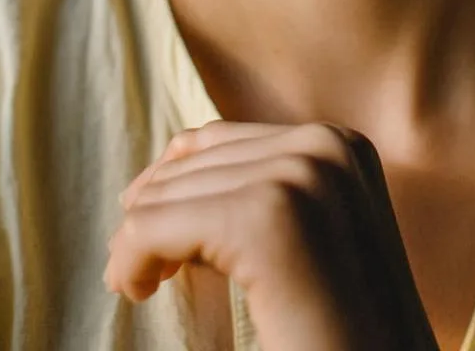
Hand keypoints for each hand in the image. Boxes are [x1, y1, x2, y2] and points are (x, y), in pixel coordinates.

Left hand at [104, 119, 439, 350]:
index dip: (171, 187)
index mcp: (340, 145)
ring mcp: (301, 176)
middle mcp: (326, 146)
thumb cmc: (342, 333)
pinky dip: (131, 260)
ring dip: (138, 243)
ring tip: (139, 283)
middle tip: (138, 272)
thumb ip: (260, 190)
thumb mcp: (308, 243)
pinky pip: (153, 225)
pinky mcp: (266, 221)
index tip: (152, 240)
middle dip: (152, 217)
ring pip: (166, 194)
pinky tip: (136, 290)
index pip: (220, 141)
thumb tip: (171, 153)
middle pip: (190, 166)